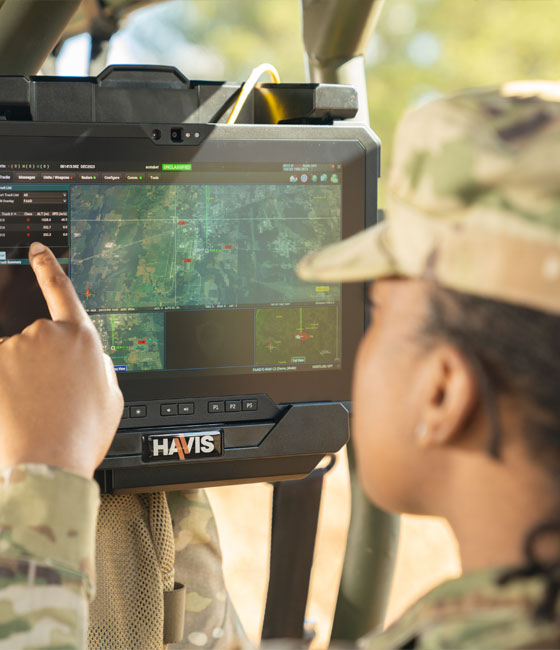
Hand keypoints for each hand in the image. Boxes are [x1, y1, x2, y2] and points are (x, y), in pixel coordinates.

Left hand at [0, 243, 122, 477]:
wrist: (48, 461)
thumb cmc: (81, 433)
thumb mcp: (110, 397)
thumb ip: (98, 366)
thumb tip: (88, 356)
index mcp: (81, 338)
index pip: (61, 291)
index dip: (48, 267)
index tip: (36, 250)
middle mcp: (47, 334)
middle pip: (36, 339)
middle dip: (38, 364)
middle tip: (48, 398)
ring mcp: (15, 348)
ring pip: (12, 358)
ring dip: (17, 379)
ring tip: (33, 410)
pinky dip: (5, 387)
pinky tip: (14, 408)